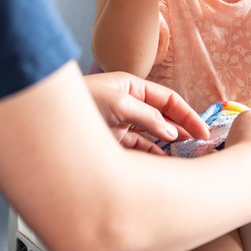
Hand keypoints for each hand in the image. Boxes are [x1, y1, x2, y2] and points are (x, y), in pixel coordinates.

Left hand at [84, 71, 210, 153]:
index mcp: (131, 88)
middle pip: (163, 117)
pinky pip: (139, 149)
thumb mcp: (117, 104)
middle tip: (202, 145)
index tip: (203, 131)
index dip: (187, 114)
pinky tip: (163, 162)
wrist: (47, 124)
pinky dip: (152, 155)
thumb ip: (147, 117)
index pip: (167, 100)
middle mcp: (127, 105)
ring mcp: (120, 124)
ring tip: (187, 156)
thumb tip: (172, 132)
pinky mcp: (112, 143)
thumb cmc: (80, 104)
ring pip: (152, 135)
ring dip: (168, 145)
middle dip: (182, 129)